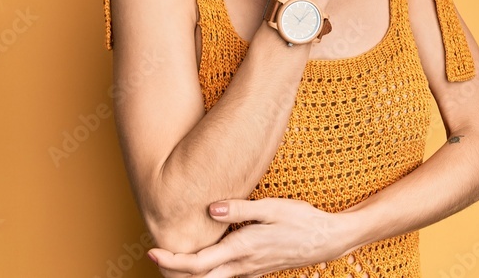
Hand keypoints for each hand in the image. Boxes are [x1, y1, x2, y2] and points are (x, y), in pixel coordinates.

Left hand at [146, 197, 355, 277]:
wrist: (327, 240)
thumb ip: (239, 209)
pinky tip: (205, 259)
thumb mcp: (272, 208)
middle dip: (174, 272)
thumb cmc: (301, 221)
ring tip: (173, 258)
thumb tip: (209, 210)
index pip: (197, 265)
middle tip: (154, 258)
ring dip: (190, 273)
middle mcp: (242, 265)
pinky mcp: (255, 269)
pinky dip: (208, 272)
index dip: (172, 261)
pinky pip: (225, 276)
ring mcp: (249, 270)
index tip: (151, 252)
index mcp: (241, 249)